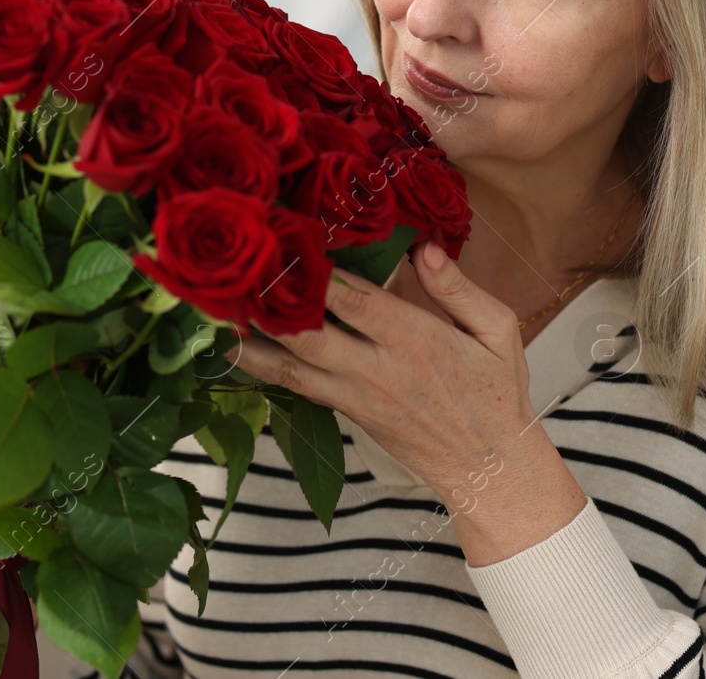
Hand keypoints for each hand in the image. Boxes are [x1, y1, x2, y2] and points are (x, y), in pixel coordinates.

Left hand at [229, 239, 535, 499]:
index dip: (317, 272)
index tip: (287, 238)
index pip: (355, 301)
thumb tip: (424, 247)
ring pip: (289, 364)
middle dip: (268, 302)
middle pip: (308, 334)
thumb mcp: (497, 332)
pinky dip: (260, 366)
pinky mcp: (344, 411)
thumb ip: (459, 288)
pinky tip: (230, 347)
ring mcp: (355, 394)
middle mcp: (377, 369)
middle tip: (232, 269)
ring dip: (248, 337)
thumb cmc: (497, 393)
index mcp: (415, 341)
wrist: (488, 467)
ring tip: (209, 307)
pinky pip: (294, 385)